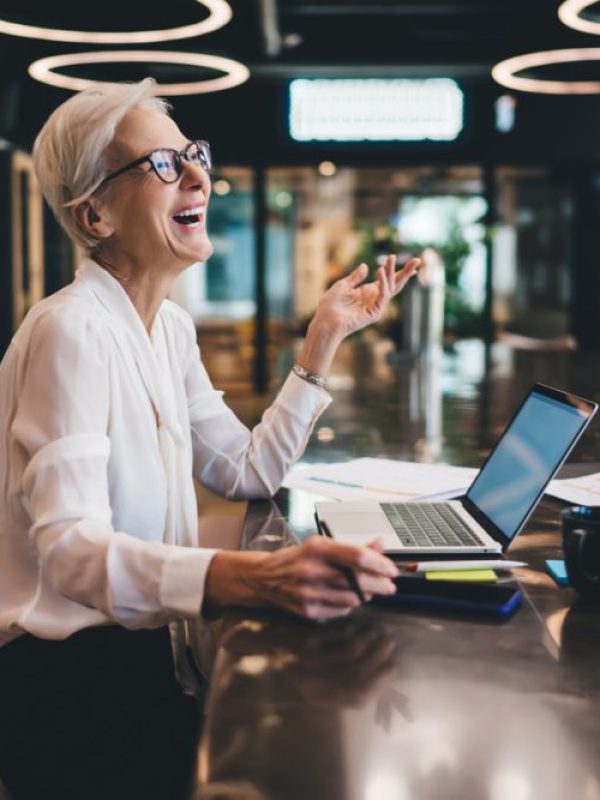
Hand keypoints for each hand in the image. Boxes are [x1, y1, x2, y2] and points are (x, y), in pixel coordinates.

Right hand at [204, 536, 398, 621]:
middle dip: (380, 584)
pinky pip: (340, 611)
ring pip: (352, 598)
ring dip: (367, 595)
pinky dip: (350, 605)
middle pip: (357, 580)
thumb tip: (380, 544)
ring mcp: (308, 593)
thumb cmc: (296, 558)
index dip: (380, 564)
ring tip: (371, 590)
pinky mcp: (307, 610)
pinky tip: (349, 598)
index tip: (391, 569)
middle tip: (390, 584)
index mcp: (316, 548)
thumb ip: (351, 547)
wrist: (263, 577)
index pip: (357, 557)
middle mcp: (311, 570)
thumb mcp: (321, 545)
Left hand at [313, 254, 420, 341]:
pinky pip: (382, 296)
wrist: (326, 321)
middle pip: (396, 284)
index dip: (399, 271)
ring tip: (391, 257)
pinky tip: (380, 271)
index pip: (388, 280)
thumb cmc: (331, 305)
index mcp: (368, 291)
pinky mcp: (374, 313)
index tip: (413, 262)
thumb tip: (365, 266)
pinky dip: (383, 284)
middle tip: (417, 260)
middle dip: (406, 272)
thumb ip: (355, 277)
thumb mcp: (343, 286)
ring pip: (391, 288)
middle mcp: (375, 298)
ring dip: (392, 272)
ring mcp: (376, 306)